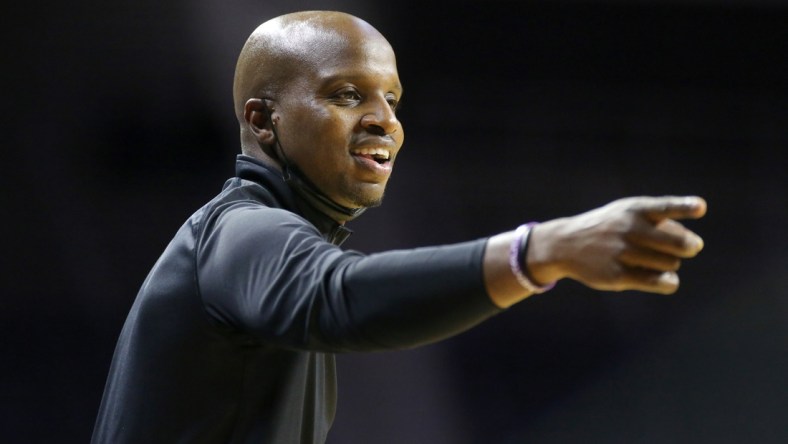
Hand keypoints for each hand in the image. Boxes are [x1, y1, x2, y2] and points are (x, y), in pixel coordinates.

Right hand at [528, 196, 706, 293]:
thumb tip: (692, 245)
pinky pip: (658, 282)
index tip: (700, 207)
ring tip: (655, 260)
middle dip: (689, 246)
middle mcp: (628, 229)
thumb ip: (659, 221)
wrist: (566, 244)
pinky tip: (666, 280)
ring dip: (670, 263)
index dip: (684, 208)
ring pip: (670, 263)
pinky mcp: (618, 275)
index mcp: (634, 210)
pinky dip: (668, 282)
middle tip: (691, 247)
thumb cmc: (607, 226)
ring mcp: (622, 252)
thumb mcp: (625, 212)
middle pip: (678, 242)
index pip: (664, 207)